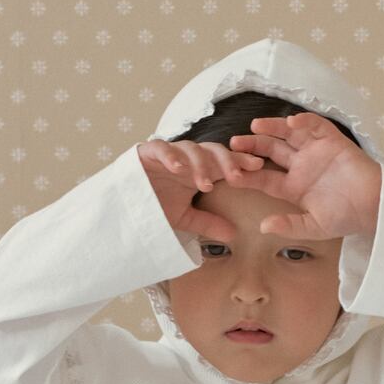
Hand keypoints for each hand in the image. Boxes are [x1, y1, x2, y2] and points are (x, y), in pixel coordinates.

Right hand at [135, 138, 267, 243]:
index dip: (241, 162)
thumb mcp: (184, 218)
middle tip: (237, 176)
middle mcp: (187, 158)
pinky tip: (177, 168)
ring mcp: (169, 153)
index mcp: (199, 169)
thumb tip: (233, 235)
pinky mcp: (147, 151)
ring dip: (200, 165)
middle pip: (213, 151)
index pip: (224, 161)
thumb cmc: (154, 207)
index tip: (258, 168)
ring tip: (205, 184)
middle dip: (227, 161)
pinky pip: (161, 148)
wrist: (125, 208)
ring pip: (191, 149)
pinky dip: (169, 156)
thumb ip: (207, 222)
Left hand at [225, 113, 382, 241]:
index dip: (248, 176)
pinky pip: (316, 126)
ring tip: (256, 125)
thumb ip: (289, 226)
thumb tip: (262, 226)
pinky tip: (291, 123)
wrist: (374, 206)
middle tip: (233, 143)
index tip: (230, 174)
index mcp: (293, 187)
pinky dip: (304, 122)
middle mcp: (301, 166)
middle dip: (253, 145)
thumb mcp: (314, 227)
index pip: (265, 178)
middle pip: (271, 151)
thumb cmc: (346, 218)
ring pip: (288, 134)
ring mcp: (315, 151)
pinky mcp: (332, 140)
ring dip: (272, 127)